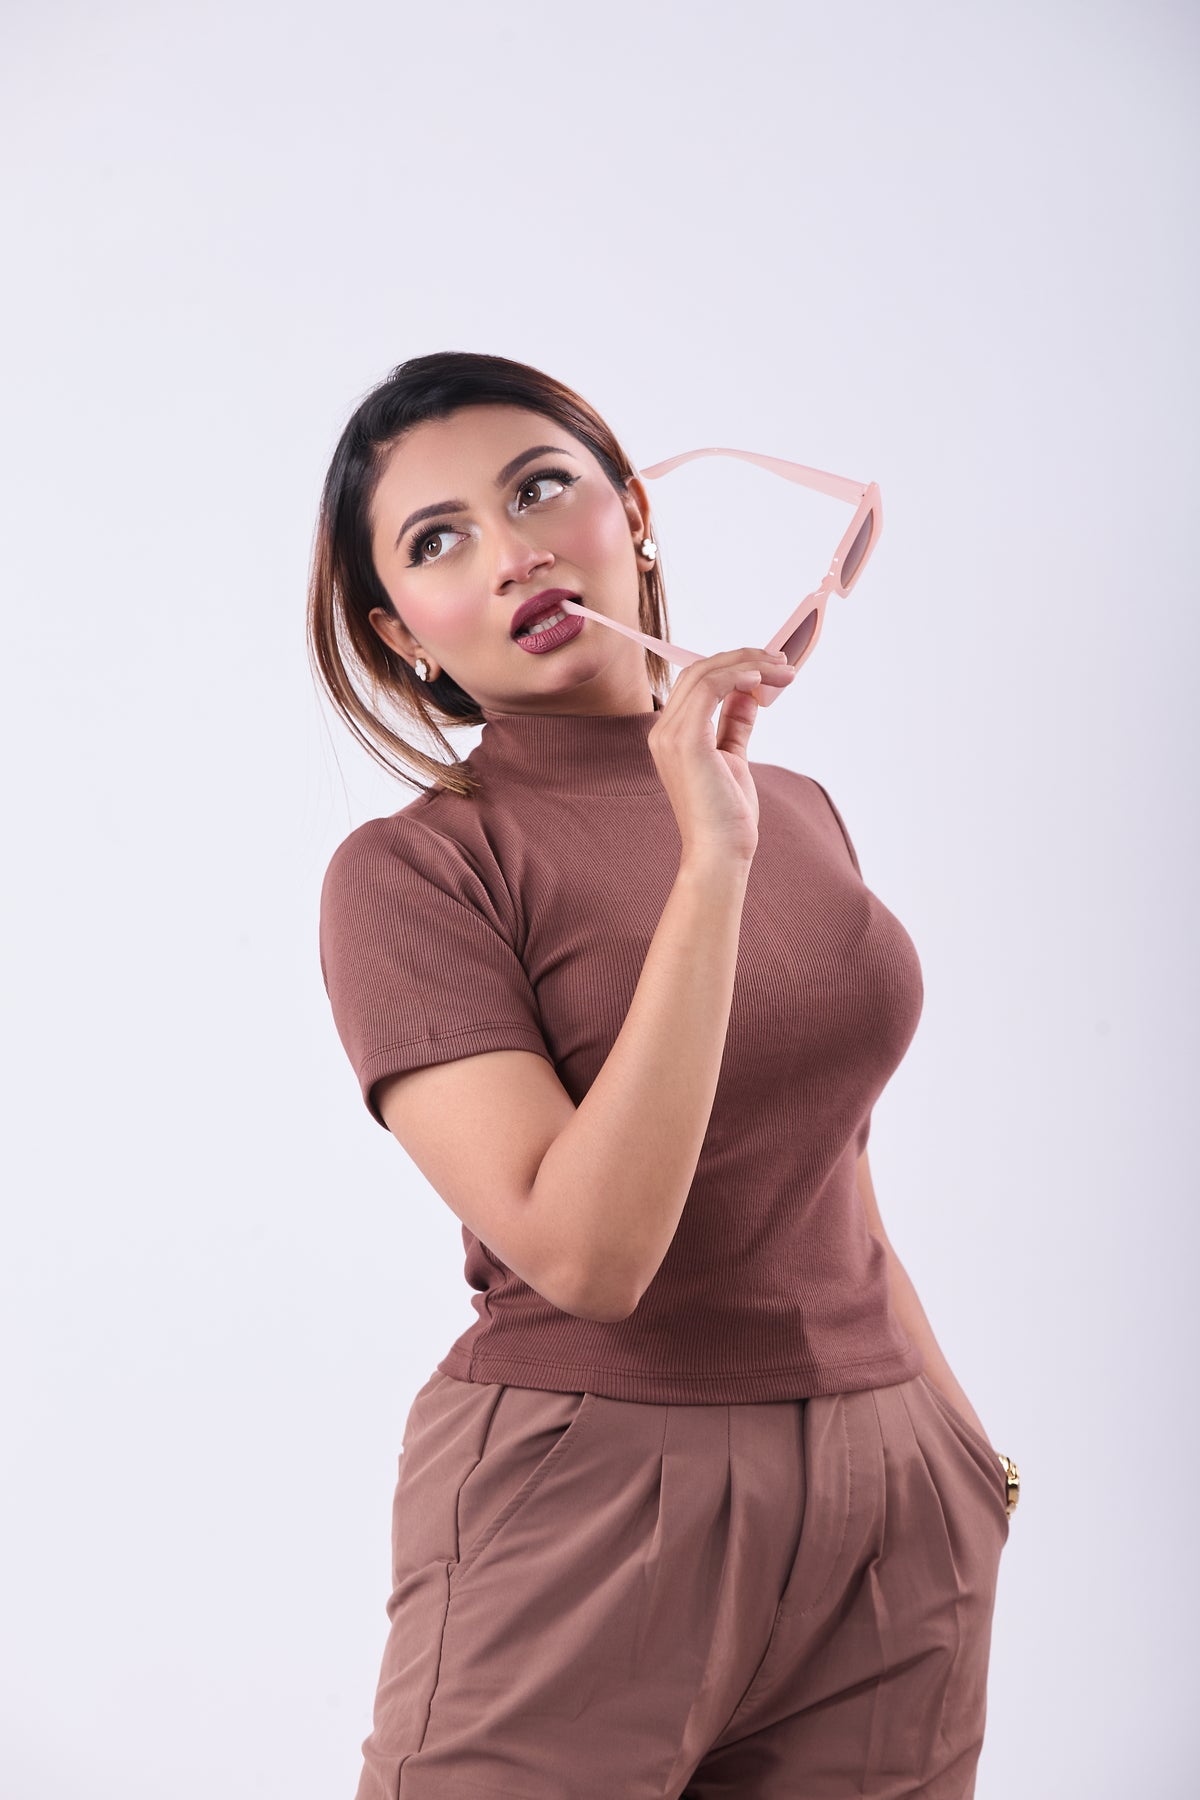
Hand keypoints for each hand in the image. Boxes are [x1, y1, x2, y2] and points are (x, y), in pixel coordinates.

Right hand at [647, 648, 795, 864]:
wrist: (719, 852)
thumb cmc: (726, 816)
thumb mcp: (734, 758)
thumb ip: (736, 724)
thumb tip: (750, 693)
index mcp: (670, 735)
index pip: (696, 683)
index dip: (732, 667)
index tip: (770, 669)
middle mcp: (663, 731)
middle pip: (698, 671)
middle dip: (744, 659)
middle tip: (782, 662)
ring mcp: (670, 735)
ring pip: (705, 673)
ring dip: (748, 664)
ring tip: (782, 670)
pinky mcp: (686, 740)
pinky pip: (710, 688)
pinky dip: (737, 676)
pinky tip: (761, 680)